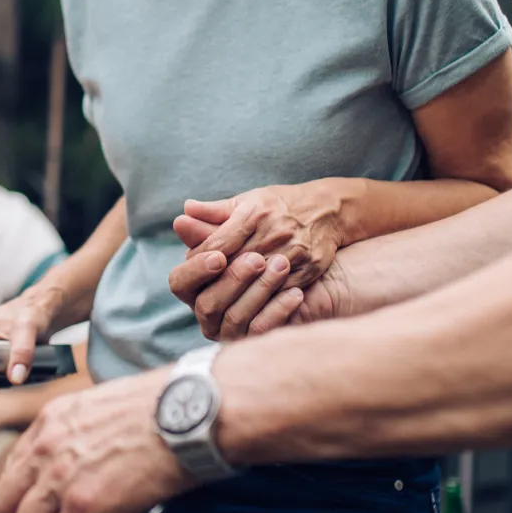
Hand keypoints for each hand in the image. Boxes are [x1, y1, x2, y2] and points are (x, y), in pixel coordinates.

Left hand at [0, 372, 192, 512]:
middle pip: (5, 511)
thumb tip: (84, 476)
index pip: (8, 477)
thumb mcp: (105, 411)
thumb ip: (81, 441)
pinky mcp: (84, 507)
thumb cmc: (166, 409)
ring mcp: (60, 479)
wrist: (193, 412)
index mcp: (49, 423)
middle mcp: (44, 449)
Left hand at [168, 184, 349, 339]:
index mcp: (253, 214)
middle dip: (216, 283)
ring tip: (223, 306)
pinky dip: (263, 305)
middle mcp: (272, 234)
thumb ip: (214, 211)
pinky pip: (280, 294)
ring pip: (256, 285)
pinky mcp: (308, 270)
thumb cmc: (279, 206)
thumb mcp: (247, 201)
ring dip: (237, 297)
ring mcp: (292, 254)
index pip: (216, 245)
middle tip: (204, 293)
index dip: (201, 260)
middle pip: (233, 268)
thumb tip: (183, 213)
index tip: (195, 269)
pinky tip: (249, 311)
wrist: (327, 210)